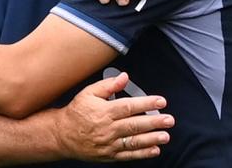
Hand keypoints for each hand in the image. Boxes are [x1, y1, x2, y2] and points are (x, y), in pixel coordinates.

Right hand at [55, 72, 172, 161]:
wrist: (62, 135)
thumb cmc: (77, 112)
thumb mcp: (88, 93)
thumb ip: (108, 85)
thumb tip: (124, 77)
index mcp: (104, 111)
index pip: (129, 106)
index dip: (146, 103)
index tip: (161, 101)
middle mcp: (108, 128)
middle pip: (134, 125)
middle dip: (154, 122)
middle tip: (169, 120)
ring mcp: (109, 143)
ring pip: (133, 141)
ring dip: (151, 139)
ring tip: (165, 136)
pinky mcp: (109, 155)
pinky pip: (128, 155)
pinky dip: (142, 154)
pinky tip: (154, 149)